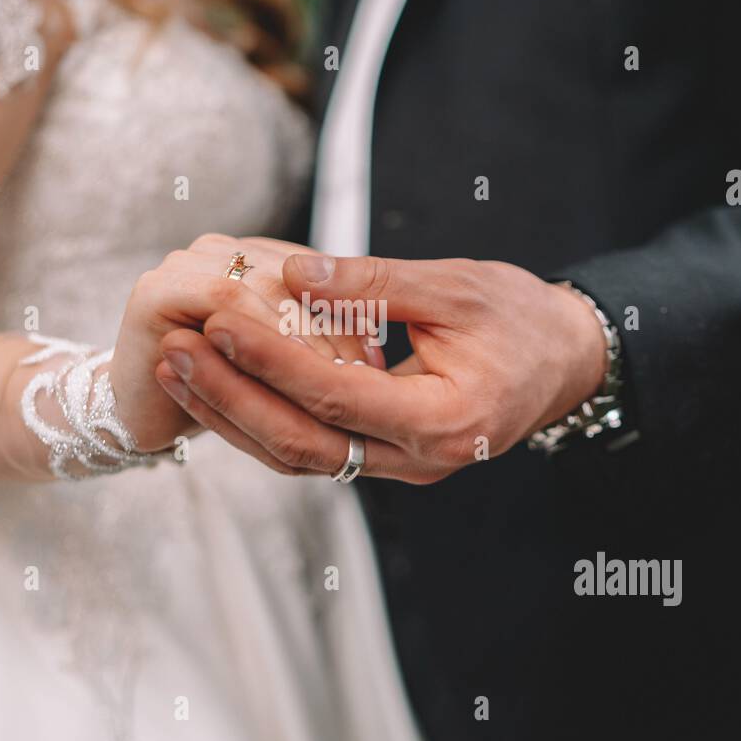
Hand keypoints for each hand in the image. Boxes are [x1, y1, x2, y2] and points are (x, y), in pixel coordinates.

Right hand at [109, 235, 376, 451]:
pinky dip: (259, 335)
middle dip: (333, 325)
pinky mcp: (155, 290)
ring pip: (264, 286)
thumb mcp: (284, 365)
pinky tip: (289, 376)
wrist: (141, 416)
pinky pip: (223, 303)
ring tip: (337, 379)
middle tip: (368, 373)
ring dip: (302, 334)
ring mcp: (184, 264)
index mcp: (251, 256)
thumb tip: (383, 347)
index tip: (379, 358)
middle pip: (293, 274)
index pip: (315, 271)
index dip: (351, 311)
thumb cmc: (221, 391)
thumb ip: (320, 339)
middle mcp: (217, 250)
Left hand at [154, 255, 607, 481]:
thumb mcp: (456, 287)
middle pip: (305, 444)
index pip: (337, 396)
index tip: (218, 319)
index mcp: (444, 421)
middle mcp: (419, 461)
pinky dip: (261, 422)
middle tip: (173, 354)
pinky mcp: (386, 459)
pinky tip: (218, 389)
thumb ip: (374, 284)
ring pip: (301, 457)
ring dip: (235, 416)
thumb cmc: (522, 319)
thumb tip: (292, 272)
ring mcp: (401, 468)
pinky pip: (314, 450)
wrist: (567, 361)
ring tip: (177, 369)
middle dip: (232, 400)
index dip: (272, 359)